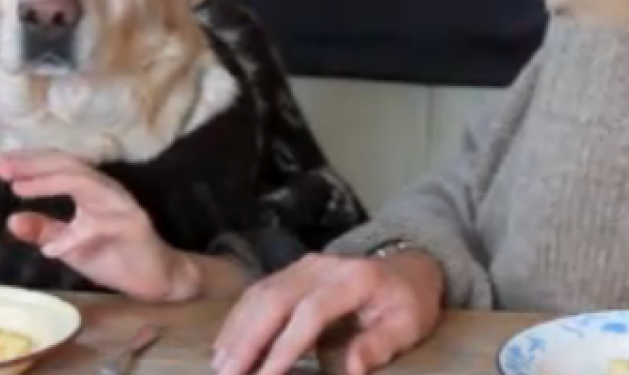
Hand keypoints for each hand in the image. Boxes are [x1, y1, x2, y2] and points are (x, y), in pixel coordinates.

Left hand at [0, 151, 195, 301]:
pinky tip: (51, 251)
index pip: (60, 165)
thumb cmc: (115, 257)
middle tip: (3, 165)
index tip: (0, 163)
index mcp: (92, 189)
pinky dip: (73, 237)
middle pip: (69, 165)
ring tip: (19, 187)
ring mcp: (121, 205)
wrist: (157, 278)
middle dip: (34, 163)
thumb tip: (11, 220)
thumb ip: (45, 230)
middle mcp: (107, 189)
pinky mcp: (132, 226)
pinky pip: (99, 227)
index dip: (31, 161)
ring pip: (84, 183)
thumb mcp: (71, 245)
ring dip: (49, 183)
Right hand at [212, 252, 444, 374]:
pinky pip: (258, 291)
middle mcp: (322, 266)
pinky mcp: (291, 270)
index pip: (311, 313)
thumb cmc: (408, 302)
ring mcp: (304, 265)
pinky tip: (226, 345)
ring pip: (260, 293)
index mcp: (355, 279)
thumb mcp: (408, 326)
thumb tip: (351, 369)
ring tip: (220, 365)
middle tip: (227, 374)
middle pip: (275, 298)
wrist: (407, 266)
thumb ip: (379, 346)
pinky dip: (239, 319)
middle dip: (248, 340)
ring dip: (236, 331)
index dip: (285, 346)